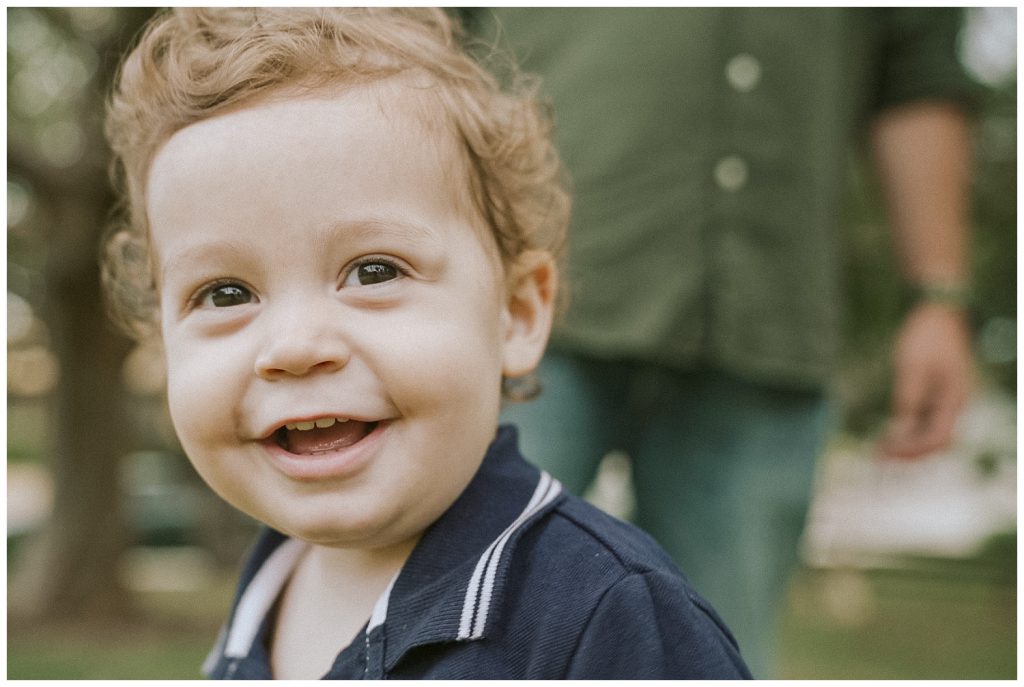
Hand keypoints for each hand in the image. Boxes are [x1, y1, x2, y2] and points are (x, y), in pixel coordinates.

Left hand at [878, 303, 973, 458]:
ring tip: (881, 448)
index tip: (884, 454)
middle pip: (937, 441)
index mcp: (955, 398)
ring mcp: (951, 397)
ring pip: (933, 432)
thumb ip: (907, 401)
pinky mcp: (942, 392)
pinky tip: (891, 432)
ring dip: (910, 443)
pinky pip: (929, 419)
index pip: (937, 439)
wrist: (938, 311)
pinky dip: (911, 429)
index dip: (911, 451)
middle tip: (878, 456)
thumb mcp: (911, 368)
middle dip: (910, 452)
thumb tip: (899, 434)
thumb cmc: (925, 336)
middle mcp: (957, 402)